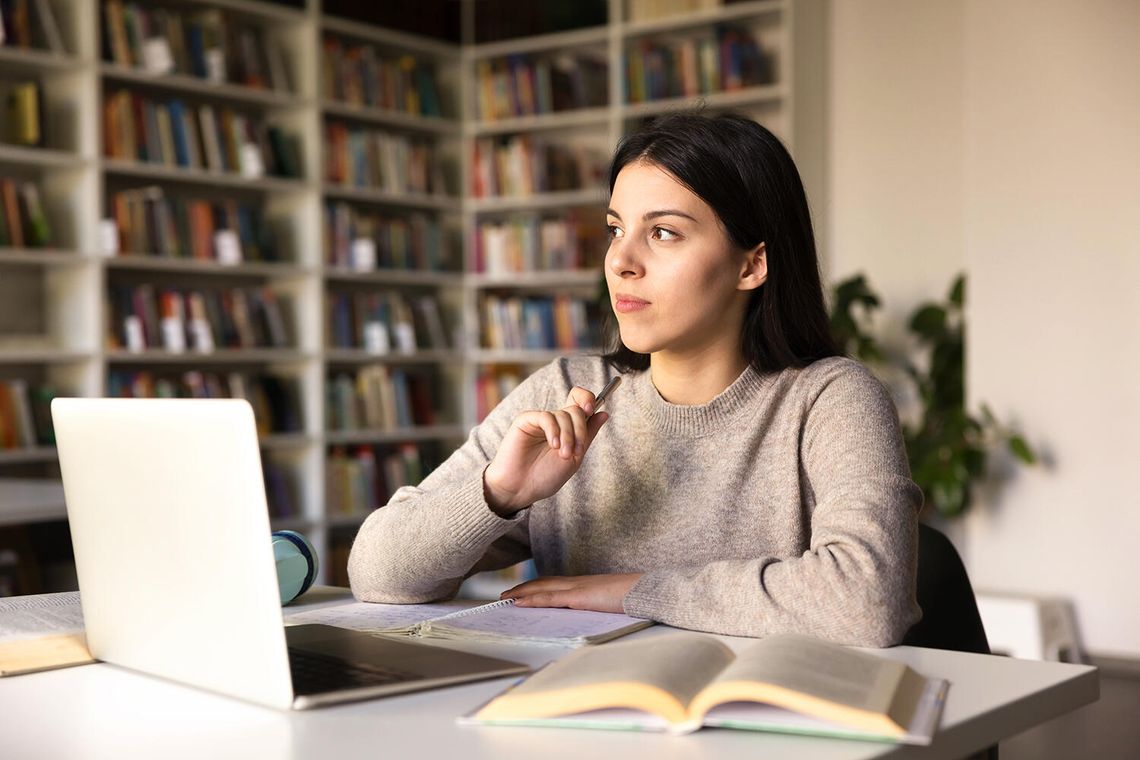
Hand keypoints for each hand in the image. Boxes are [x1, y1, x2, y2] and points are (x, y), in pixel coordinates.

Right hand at [483, 387, 609, 514]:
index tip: (591, 410)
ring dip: (568, 436)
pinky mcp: (525, 421)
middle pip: (575, 409)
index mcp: (567, 428)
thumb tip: (604, 413)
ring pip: (563, 415)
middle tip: (575, 451)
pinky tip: (553, 445)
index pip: (579, 401)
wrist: (521, 489)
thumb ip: (587, 434)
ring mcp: (540, 420)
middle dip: (580, 430)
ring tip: (563, 454)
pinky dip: (554, 431)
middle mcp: (554, 421)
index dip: (587, 399)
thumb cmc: (545, 476)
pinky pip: (546, 417)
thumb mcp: (575, 457)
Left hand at [500, 573, 642, 613]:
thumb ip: (600, 608)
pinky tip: (518, 603)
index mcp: (587, 585)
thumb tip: (592, 618)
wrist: (648, 591)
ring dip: (521, 593)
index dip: (539, 587)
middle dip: (524, 588)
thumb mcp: (613, 605)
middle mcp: (579, 582)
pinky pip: (549, 597)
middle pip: (544, 582)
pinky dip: (531, 599)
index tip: (525, 591)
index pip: (557, 583)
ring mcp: (578, 587)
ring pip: (542, 588)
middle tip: (506, 595)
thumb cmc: (637, 599)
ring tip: (505, 599)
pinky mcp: (579, 596)